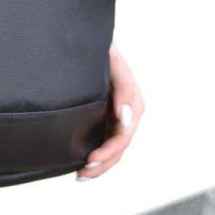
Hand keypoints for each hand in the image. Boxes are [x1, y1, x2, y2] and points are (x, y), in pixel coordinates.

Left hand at [76, 43, 144, 180]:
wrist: (87, 38)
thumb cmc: (101, 49)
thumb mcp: (113, 62)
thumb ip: (124, 90)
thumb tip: (126, 118)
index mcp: (132, 103)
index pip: (123, 136)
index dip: (108, 152)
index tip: (90, 159)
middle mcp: (127, 113)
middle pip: (119, 148)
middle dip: (103, 164)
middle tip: (82, 175)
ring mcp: (117, 115)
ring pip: (113, 148)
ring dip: (100, 164)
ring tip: (82, 176)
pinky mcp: (106, 115)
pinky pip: (104, 140)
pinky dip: (97, 154)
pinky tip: (83, 162)